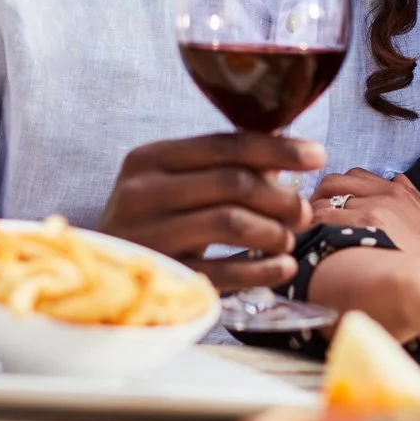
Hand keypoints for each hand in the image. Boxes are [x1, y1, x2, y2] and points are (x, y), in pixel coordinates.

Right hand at [100, 133, 323, 292]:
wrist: (100, 275)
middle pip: (232, 182)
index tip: (318, 155)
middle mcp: (142, 191)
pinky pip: (223, 272)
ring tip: (289, 239)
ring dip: (273, 231)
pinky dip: (262, 270)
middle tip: (304, 212)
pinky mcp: (159, 276)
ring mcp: (146, 235)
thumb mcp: (175, 185)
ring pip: (230, 222)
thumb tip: (289, 156)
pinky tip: (283, 268)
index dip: (278, 148)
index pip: (225, 144)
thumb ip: (223, 166)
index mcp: (149, 157)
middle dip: (281, 197)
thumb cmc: (151, 222)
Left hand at [311, 169, 419, 256]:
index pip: (356, 176)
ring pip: (321, 203)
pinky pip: (317, 224)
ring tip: (305, 238)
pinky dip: (306, 233)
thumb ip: (417, 199)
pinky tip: (305, 248)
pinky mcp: (352, 235)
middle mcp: (381, 196)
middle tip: (313, 220)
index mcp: (400, 192)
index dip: (339, 191)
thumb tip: (399, 180)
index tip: (332, 206)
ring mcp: (365, 214)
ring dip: (309, 218)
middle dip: (318, 198)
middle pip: (332, 183)